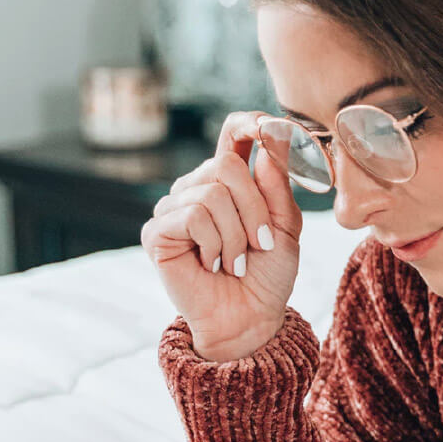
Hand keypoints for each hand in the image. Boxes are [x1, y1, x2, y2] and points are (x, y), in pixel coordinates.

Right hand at [140, 111, 303, 360]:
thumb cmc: (268, 274)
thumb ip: (277, 185)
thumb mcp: (284, 226)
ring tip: (237, 261)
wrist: (250, 318)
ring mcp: (174, 208)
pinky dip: (215, 243)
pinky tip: (213, 264)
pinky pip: (193, 215)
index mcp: (230, 181)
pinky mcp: (157, 231)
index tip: (270, 125)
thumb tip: (268, 141)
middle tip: (260, 244)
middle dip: (254, 209)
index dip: (248, 123)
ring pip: (211, 192)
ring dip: (236, 234)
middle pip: (225, 164)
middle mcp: (197, 187)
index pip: (232, 134)